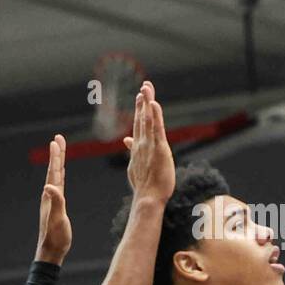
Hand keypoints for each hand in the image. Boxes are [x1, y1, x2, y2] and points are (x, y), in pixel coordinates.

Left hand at [35, 134, 71, 264]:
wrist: (51, 251)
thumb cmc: (55, 238)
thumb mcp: (57, 219)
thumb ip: (55, 202)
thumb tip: (48, 186)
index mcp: (51, 196)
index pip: (54, 172)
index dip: (56, 156)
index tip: (56, 141)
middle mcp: (50, 195)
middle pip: (55, 170)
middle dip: (57, 154)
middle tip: (58, 138)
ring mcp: (52, 200)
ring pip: (56, 176)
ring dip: (58, 163)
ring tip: (60, 151)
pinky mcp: (56, 206)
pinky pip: (59, 186)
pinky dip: (60, 176)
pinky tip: (61, 175)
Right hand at [124, 80, 174, 202]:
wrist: (148, 197)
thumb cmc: (145, 185)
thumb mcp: (136, 165)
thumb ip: (132, 149)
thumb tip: (127, 139)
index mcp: (138, 147)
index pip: (139, 125)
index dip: (140, 110)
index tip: (141, 97)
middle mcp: (141, 143)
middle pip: (142, 118)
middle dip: (143, 102)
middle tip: (144, 86)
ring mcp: (149, 145)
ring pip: (147, 120)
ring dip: (147, 103)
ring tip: (147, 89)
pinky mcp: (158, 149)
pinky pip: (156, 129)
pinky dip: (155, 116)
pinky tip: (153, 104)